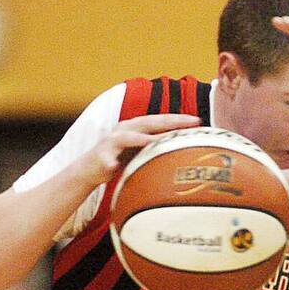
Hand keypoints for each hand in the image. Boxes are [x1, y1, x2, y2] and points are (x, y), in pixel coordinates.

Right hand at [75, 114, 199, 187]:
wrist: (90, 169)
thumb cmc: (121, 159)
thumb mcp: (142, 151)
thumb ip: (158, 146)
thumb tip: (184, 148)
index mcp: (136, 127)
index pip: (160, 121)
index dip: (178, 120)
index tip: (198, 121)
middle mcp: (125, 129)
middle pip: (148, 122)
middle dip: (169, 122)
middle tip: (189, 123)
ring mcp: (112, 142)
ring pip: (128, 137)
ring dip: (141, 139)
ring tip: (157, 141)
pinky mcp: (100, 156)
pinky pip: (106, 159)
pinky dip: (110, 162)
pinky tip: (114, 166)